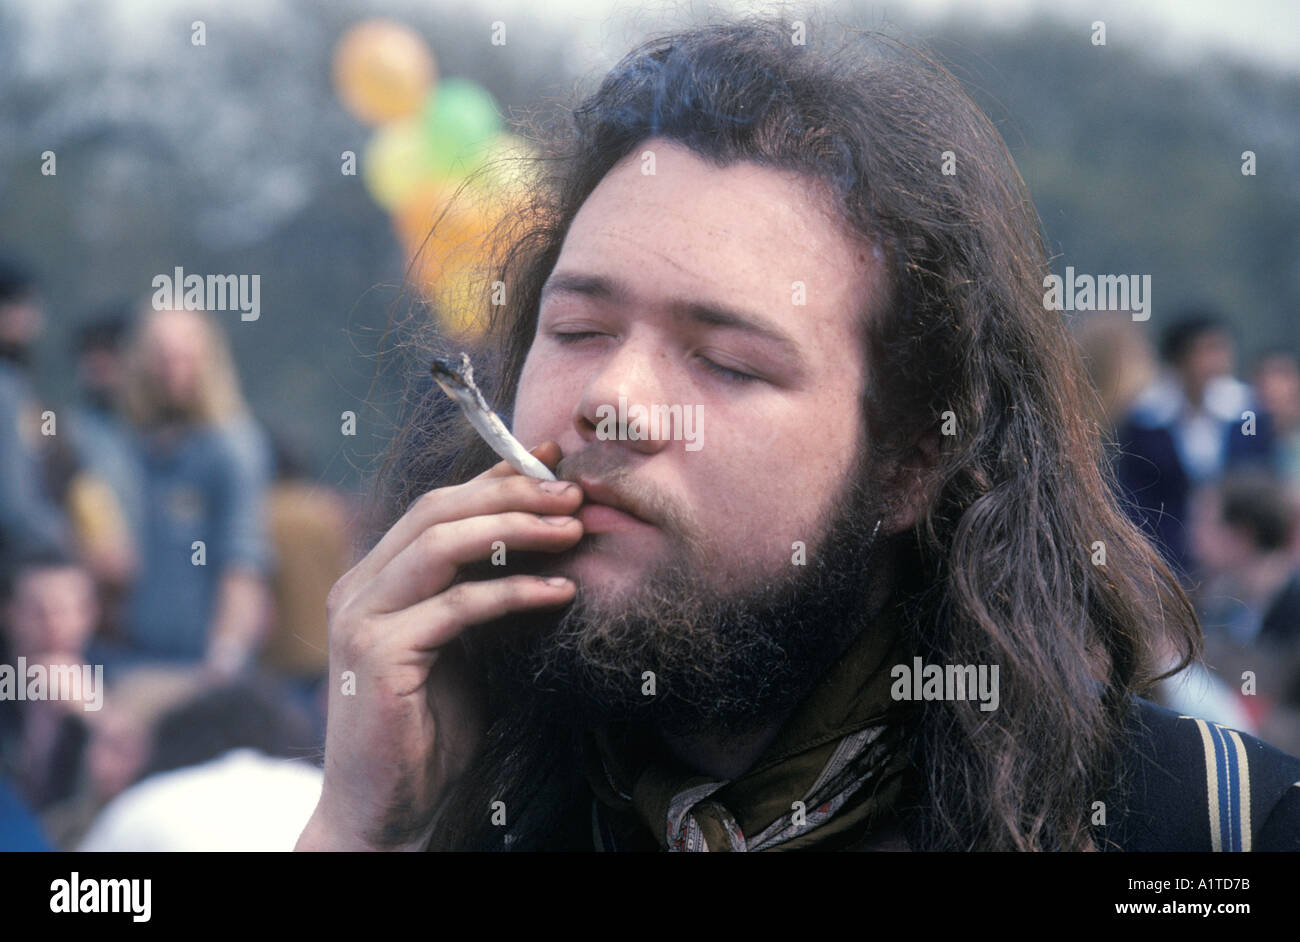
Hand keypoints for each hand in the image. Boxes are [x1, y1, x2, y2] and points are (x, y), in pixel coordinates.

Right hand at [296, 442, 582, 850]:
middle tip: (573, 491)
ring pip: (442, 545)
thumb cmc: (429, 730)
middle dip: (511, 493)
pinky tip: (560, 592)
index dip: (494, 478)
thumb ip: (478, 592)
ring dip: (515, 529)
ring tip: (573, 528)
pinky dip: (514, 593)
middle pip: (437, 511)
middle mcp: (358, 589)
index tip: (553, 460)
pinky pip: (459, 607)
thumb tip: (540, 538)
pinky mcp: (379, 656)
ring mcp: (361, 620)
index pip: (437, 507)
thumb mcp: (462, 645)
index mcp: (374, 579)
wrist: (389, 809)